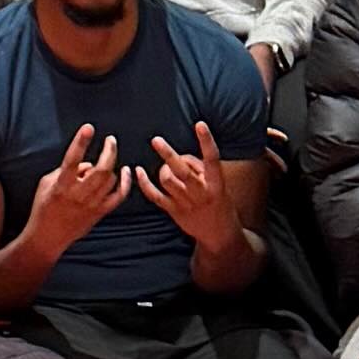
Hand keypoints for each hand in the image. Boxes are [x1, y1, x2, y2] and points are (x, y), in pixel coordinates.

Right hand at [23, 127, 135, 255]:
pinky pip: (118, 196)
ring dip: (111, 165)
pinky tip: (126, 172)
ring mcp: (91, 205)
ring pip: (110, 179)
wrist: (48, 237)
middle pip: (101, 169)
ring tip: (107, 159)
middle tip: (110, 140)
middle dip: (108, 151)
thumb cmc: (43, 207)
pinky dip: (124, 183)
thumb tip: (85, 163)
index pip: (73, 159)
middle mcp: (78, 194)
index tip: (88, 128)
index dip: (81, 142)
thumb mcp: (46, 183)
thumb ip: (64, 170)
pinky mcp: (100, 213)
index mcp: (61, 185)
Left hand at [143, 122, 251, 264]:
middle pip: (182, 171)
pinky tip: (138, 171)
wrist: (219, 234)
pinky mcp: (175, 211)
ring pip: (167, 180)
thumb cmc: (219, 203)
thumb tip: (180, 157)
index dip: (206, 141)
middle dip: (168, 154)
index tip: (200, 124)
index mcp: (217, 183)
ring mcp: (187, 203)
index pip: (212, 158)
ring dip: (162, 169)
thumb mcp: (219, 185)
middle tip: (156, 140)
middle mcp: (202, 192)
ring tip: (166, 166)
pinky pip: (155, 196)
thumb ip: (201, 170)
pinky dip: (144, 183)